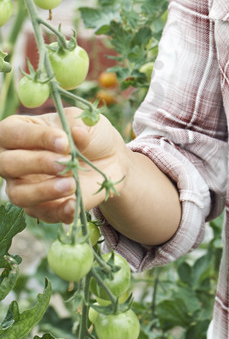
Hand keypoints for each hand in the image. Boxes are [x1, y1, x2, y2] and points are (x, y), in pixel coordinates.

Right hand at [0, 109, 129, 224]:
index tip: (64, 141)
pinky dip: (59, 211)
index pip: (12, 133)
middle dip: (37, 163)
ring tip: (71, 184)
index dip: (36, 137)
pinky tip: (74, 204)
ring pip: (18, 194)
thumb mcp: (85, 124)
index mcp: (18, 131)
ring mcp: (24, 187)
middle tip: (65, 162)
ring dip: (44, 190)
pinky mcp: (42, 207)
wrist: (109, 160)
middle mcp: (13, 160)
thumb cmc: (89, 136)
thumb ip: (78, 127)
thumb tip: (76, 134)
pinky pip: (43, 214)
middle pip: (7, 164)